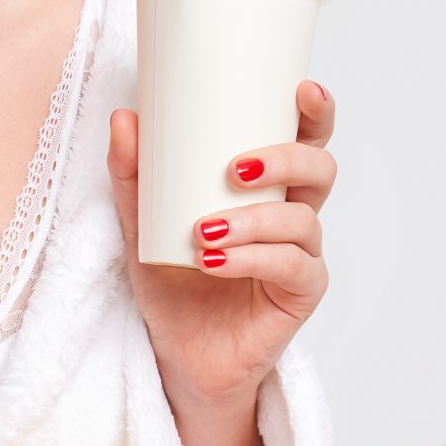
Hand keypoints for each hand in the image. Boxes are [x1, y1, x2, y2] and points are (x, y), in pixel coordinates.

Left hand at [108, 80, 336, 445]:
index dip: (315, 112)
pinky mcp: (300, 294)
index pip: (304, 138)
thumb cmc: (174, 285)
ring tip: (205, 229)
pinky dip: (250, 259)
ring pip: (302, 219)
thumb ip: (133, 175)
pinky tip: (214, 261)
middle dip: (285, 158)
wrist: (180, 356)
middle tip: (235, 167)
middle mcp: (292, 214)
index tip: (301, 90)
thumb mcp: (142, 224)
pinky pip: (291, 266)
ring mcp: (301, 254)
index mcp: (267, 187)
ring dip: (254, 219)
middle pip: (319, 168)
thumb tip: (125, 117)